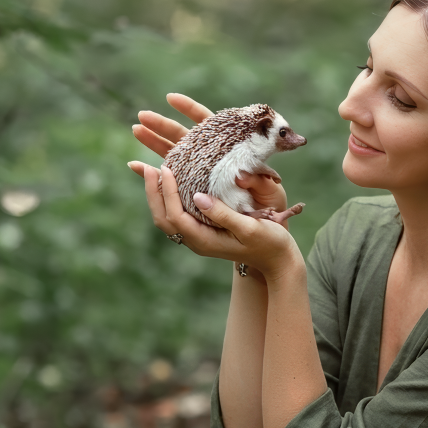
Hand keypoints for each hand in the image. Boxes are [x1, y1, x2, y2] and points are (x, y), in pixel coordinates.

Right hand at [129, 93, 289, 212]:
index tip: (171, 98)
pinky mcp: (194, 192)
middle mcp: (213, 161)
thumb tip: (241, 176)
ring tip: (136, 130)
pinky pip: (171, 180)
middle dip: (162, 125)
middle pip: (183, 137)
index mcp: (231, 152)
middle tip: (141, 116)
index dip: (189, 109)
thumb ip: (258, 183)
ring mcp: (201, 175)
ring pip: (173, 154)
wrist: (268, 231)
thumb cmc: (271, 206)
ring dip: (154, 143)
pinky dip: (154, 174)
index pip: (207, 124)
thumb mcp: (270, 192)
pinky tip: (136, 166)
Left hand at [131, 163, 302, 283]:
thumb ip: (223, 214)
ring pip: (168, 217)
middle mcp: (197, 242)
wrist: (279, 260)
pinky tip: (172, 183)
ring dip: (158, 195)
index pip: (175, 216)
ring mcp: (199, 238)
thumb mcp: (250, 227)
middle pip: (163, 218)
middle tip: (148, 167)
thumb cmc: (270, 242)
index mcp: (205, 241)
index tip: (165, 168)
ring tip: (153, 171)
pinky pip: (178, 215)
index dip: (167, 192)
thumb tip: (198, 197)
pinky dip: (169, 198)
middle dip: (154, 192)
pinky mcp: (204, 232)